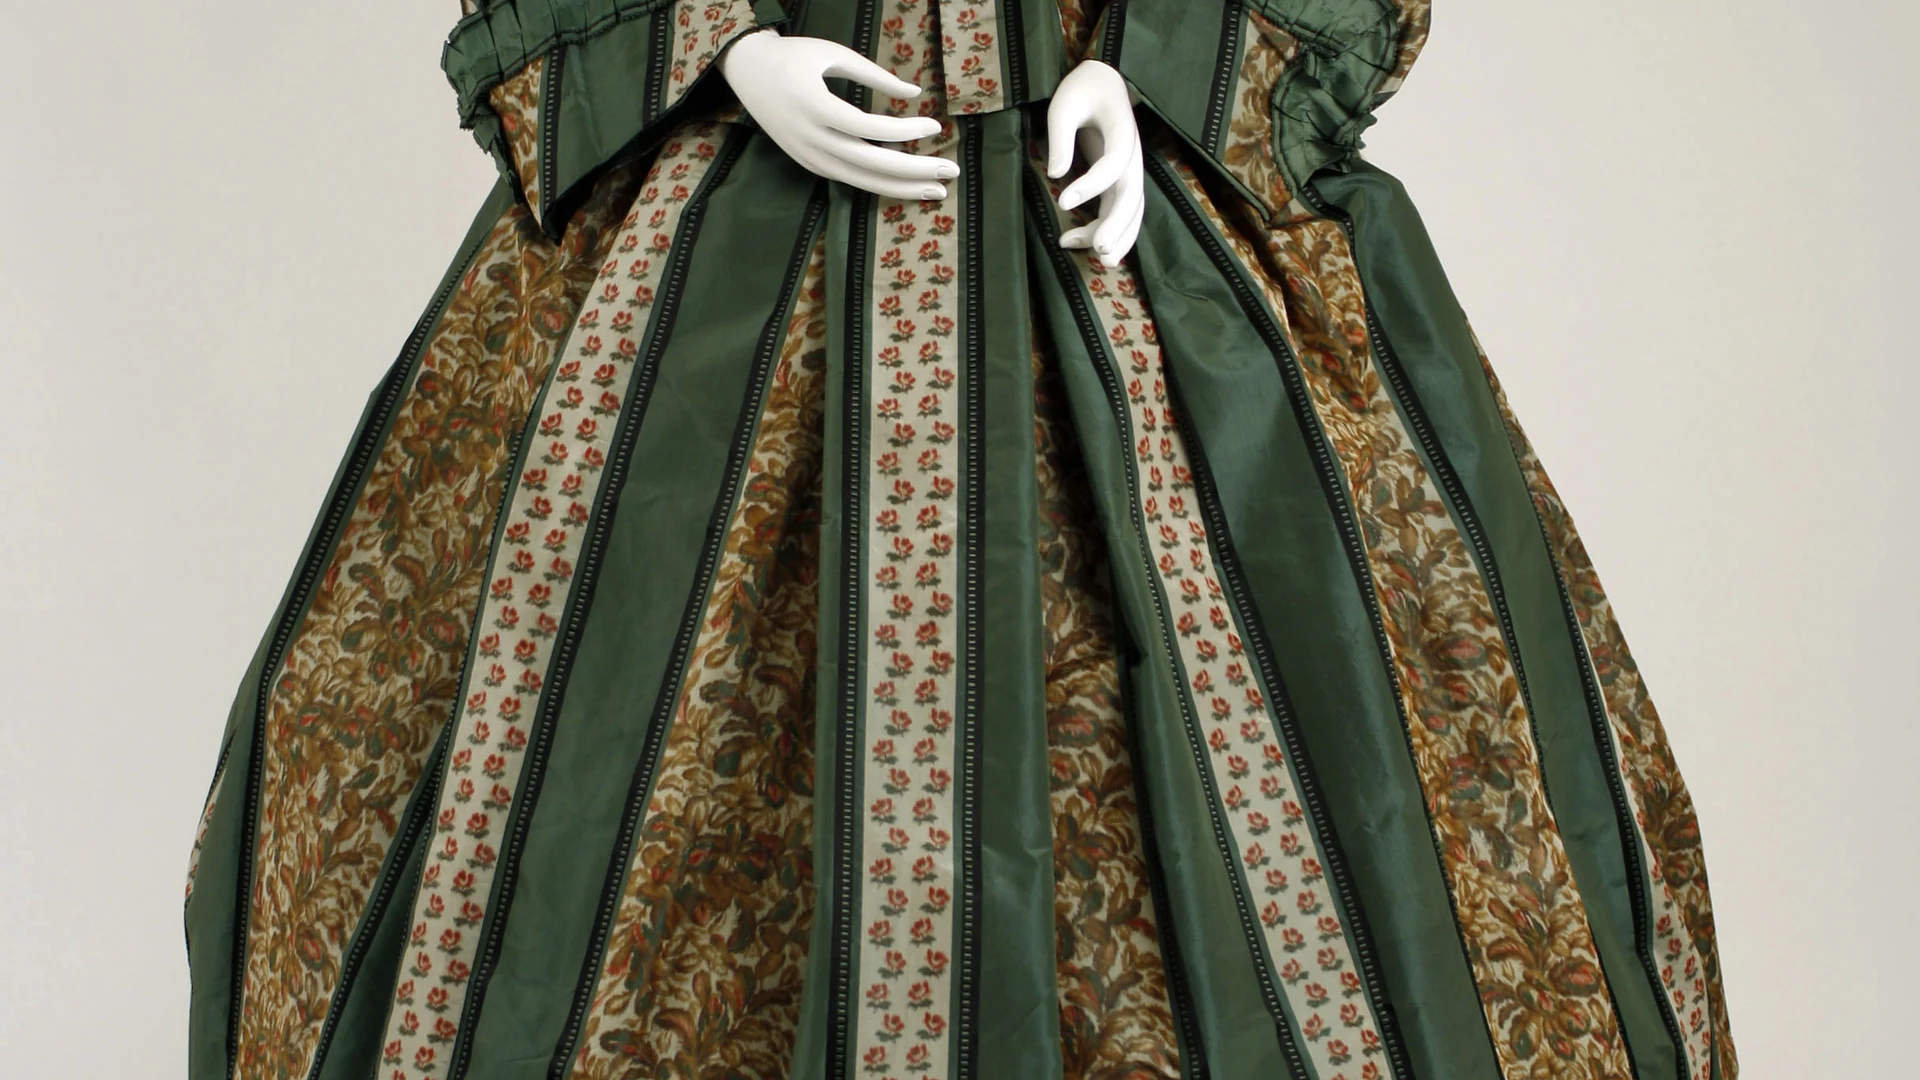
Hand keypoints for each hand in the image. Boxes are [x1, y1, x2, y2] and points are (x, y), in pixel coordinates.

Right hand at [718, 29, 958, 199]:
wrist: (746, 71)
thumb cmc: (793, 56)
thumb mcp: (832, 54)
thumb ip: (874, 74)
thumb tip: (914, 94)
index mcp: (815, 107)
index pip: (869, 129)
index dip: (905, 131)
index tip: (936, 126)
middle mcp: (810, 138)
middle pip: (870, 164)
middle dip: (914, 171)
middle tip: (950, 173)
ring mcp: (808, 156)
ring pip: (860, 180)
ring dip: (901, 188)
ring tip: (936, 190)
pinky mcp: (809, 164)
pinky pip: (849, 179)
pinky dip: (879, 184)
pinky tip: (905, 185)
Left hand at [1045, 60, 1143, 260]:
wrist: (1103, 81)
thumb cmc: (1083, 89)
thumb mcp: (1065, 104)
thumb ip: (1061, 136)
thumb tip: (1056, 174)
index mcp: (1123, 132)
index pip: (1115, 164)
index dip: (1092, 185)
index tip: (1063, 201)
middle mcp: (1132, 157)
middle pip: (1132, 196)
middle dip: (1117, 225)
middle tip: (1100, 249)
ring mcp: (1128, 172)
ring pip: (1131, 211)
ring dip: (1119, 237)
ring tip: (1102, 261)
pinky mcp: (1118, 182)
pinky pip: (1118, 212)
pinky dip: (1106, 231)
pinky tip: (1081, 245)